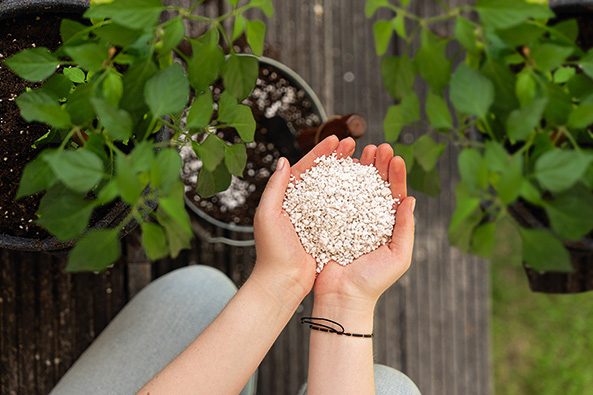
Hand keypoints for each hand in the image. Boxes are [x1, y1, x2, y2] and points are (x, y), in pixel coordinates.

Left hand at [251, 135, 356, 300]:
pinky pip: (342, 209)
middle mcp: (302, 204)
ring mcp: (316, 217)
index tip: (336, 138)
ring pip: (335, 189)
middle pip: (323, 174)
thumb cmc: (272, 251)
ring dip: (348, 173)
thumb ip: (274, 187)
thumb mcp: (268, 216)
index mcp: (286, 197)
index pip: (305, 167)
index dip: (321, 152)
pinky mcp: (328, 230)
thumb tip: (283, 160)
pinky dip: (353, 196)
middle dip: (338, 157)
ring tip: (364, 160)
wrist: (283, 282)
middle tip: (353, 143)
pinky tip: (366, 188)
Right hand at [313, 143, 415, 312]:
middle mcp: (367, 219)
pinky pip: (334, 197)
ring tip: (363, 150)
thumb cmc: (372, 281)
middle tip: (379, 147)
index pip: (393, 194)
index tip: (396, 158)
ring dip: (360, 168)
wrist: (341, 296)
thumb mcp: (399, 256)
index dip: (395, 175)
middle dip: (378, 165)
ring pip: (355, 187)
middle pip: (374, 185)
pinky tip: (340, 166)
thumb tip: (411, 200)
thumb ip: (406, 229)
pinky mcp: (328, 221)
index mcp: (386, 225)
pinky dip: (337, 180)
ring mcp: (347, 219)